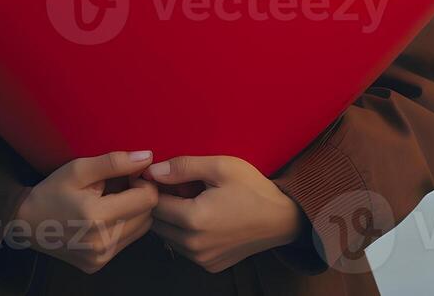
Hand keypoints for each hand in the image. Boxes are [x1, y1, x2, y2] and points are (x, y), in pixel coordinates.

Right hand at [4, 150, 157, 273]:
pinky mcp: (98, 265)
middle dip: (138, 197)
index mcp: (97, 217)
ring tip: (110, 201)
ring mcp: (100, 257)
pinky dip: (123, 227)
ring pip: (141, 229)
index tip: (128, 175)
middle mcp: (102, 242)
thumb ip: (114, 162)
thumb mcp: (79, 169)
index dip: (142, 182)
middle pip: (148, 215)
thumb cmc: (51, 192)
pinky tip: (104, 217)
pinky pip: (127, 241)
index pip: (148, 199)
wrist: (26, 223)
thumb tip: (146, 157)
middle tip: (116, 187)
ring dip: (133, 213)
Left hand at [140, 155, 304, 272]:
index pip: (153, 204)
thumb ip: (182, 167)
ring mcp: (202, 259)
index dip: (153, 188)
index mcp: (194, 219)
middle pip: (157, 223)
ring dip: (172, 220)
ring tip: (192, 201)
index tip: (160, 176)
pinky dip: (185, 234)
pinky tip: (203, 218)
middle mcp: (194, 245)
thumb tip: (152, 171)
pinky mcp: (210, 265)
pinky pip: (184, 249)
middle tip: (179, 187)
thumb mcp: (220, 167)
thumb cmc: (252, 189)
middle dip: (161, 204)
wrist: (281, 218)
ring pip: (168, 237)